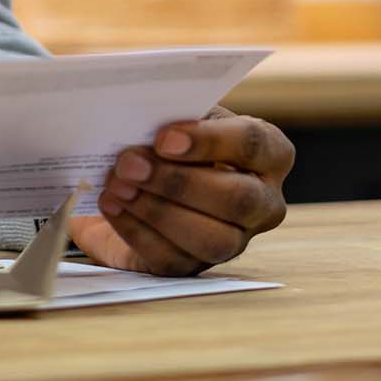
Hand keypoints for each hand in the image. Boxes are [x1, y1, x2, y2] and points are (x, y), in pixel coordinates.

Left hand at [70, 107, 292, 275]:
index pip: (255, 144)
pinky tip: (111, 205)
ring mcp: (233, 240)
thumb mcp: (179, 118)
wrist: (141, 181)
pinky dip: (136, 230)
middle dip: (179, 182)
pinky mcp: (195, 266)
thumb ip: (174, 114)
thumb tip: (147, 116)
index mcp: (269, 154)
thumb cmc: (169, 141)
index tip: (164, 138)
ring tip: (118, 185)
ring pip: (212, 239)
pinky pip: (172, 258)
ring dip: (157, 210)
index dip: (210, 141)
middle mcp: (262, 202)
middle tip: (129, 163)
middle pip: (239, 199)